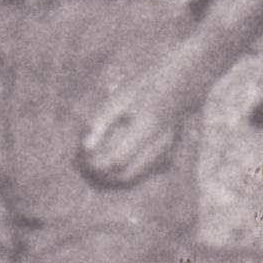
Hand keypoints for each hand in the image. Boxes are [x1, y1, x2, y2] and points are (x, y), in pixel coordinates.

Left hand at [80, 54, 211, 185]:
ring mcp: (166, 153)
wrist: (181, 84)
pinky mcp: (167, 156)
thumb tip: (85, 148)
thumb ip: (100, 122)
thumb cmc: (144, 88)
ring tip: (92, 162)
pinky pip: (140, 173)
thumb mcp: (118, 99)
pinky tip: (109, 159)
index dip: (96, 165)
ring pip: (132, 178)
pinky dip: (122, 171)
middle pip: (125, 177)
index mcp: (147, 128)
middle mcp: (160, 145)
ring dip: (110, 176)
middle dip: (101, 176)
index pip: (117, 161)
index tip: (81, 159)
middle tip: (84, 164)